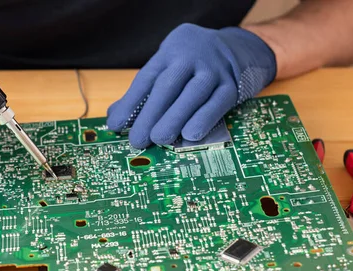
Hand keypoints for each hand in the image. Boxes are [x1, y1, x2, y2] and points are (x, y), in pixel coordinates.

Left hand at [107, 24, 276, 147]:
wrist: (238, 48)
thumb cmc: (193, 65)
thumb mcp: (168, 67)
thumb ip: (144, 92)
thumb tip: (115, 118)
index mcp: (169, 52)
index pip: (147, 78)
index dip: (130, 103)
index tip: (116, 125)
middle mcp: (191, 56)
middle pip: (168, 86)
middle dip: (150, 115)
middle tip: (138, 140)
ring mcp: (214, 70)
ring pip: (193, 94)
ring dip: (175, 119)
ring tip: (159, 140)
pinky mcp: (233, 85)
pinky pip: (218, 104)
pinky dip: (204, 120)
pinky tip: (190, 135)